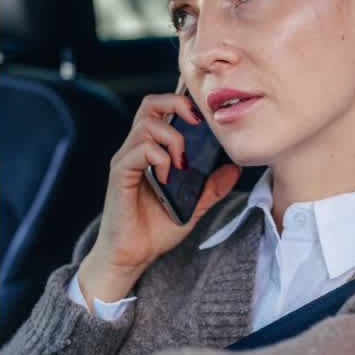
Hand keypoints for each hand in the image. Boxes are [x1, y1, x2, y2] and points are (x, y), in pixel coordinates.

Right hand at [78, 93, 240, 306]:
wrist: (134, 255)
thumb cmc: (158, 227)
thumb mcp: (196, 204)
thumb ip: (213, 185)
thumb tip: (234, 167)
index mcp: (154, 149)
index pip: (163, 109)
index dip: (183, 100)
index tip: (207, 110)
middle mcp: (137, 149)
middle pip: (150, 105)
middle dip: (177, 104)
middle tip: (198, 122)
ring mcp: (126, 160)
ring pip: (147, 125)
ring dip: (172, 138)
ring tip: (183, 162)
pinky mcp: (120, 175)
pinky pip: (137, 151)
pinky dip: (159, 157)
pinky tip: (169, 175)